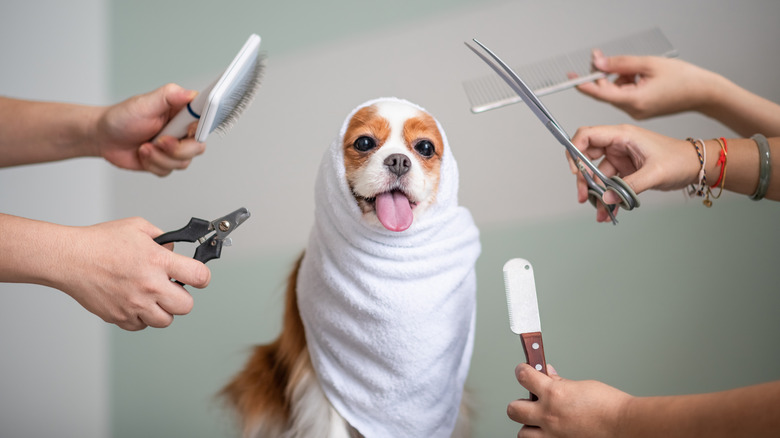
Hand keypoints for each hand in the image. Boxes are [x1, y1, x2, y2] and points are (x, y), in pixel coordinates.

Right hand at [53, 217, 210, 329]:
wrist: (69, 259)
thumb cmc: (100, 242)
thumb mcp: (138, 228)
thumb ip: (163, 239)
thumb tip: (175, 251)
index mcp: (158, 261)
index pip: (199, 276)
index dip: (203, 277)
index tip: (199, 277)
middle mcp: (149, 285)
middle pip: (187, 306)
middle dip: (183, 298)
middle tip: (172, 288)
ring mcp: (134, 304)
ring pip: (165, 320)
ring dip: (163, 310)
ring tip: (152, 296)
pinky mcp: (120, 317)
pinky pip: (141, 326)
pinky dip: (141, 317)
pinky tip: (134, 302)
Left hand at [93, 83, 205, 175]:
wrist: (104, 137)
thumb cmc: (122, 117)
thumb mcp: (145, 102)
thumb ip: (170, 95)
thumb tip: (190, 93)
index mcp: (182, 113)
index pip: (205, 120)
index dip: (200, 128)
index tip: (188, 131)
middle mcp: (182, 131)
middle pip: (198, 147)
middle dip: (176, 149)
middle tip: (159, 141)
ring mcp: (175, 148)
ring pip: (183, 162)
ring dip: (159, 157)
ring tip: (144, 147)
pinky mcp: (166, 162)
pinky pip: (169, 171)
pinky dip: (153, 164)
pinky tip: (143, 154)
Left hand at [508, 363, 632, 437]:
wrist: (625, 425)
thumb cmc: (609, 405)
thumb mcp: (581, 386)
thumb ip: (560, 382)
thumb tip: (548, 375)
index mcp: (553, 394)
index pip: (524, 377)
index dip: (521, 371)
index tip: (522, 370)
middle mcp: (548, 415)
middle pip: (513, 409)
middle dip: (519, 403)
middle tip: (529, 401)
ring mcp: (553, 435)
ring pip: (523, 433)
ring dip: (528, 425)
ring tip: (539, 421)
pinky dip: (543, 437)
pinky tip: (551, 433)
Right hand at [568, 124, 698, 222]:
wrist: (695, 167)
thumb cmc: (680, 160)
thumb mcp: (655, 173)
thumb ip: (628, 186)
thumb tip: (606, 198)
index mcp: (622, 135)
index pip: (587, 135)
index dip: (575, 150)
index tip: (576, 171)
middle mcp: (618, 145)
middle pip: (586, 157)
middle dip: (583, 178)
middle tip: (584, 197)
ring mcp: (620, 158)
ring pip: (597, 175)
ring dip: (596, 193)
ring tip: (600, 210)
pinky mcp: (625, 170)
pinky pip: (609, 184)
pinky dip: (607, 197)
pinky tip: (608, 210)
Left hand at [574, 50, 721, 119]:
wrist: (705, 93)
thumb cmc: (684, 78)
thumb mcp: (649, 64)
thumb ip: (620, 63)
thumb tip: (597, 63)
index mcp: (634, 100)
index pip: (601, 93)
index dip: (584, 84)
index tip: (570, 77)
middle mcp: (633, 110)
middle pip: (607, 91)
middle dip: (605, 74)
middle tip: (604, 57)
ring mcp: (637, 112)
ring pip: (616, 92)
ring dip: (620, 77)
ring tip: (641, 70)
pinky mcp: (641, 109)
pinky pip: (626, 95)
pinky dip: (628, 83)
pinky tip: (643, 77)